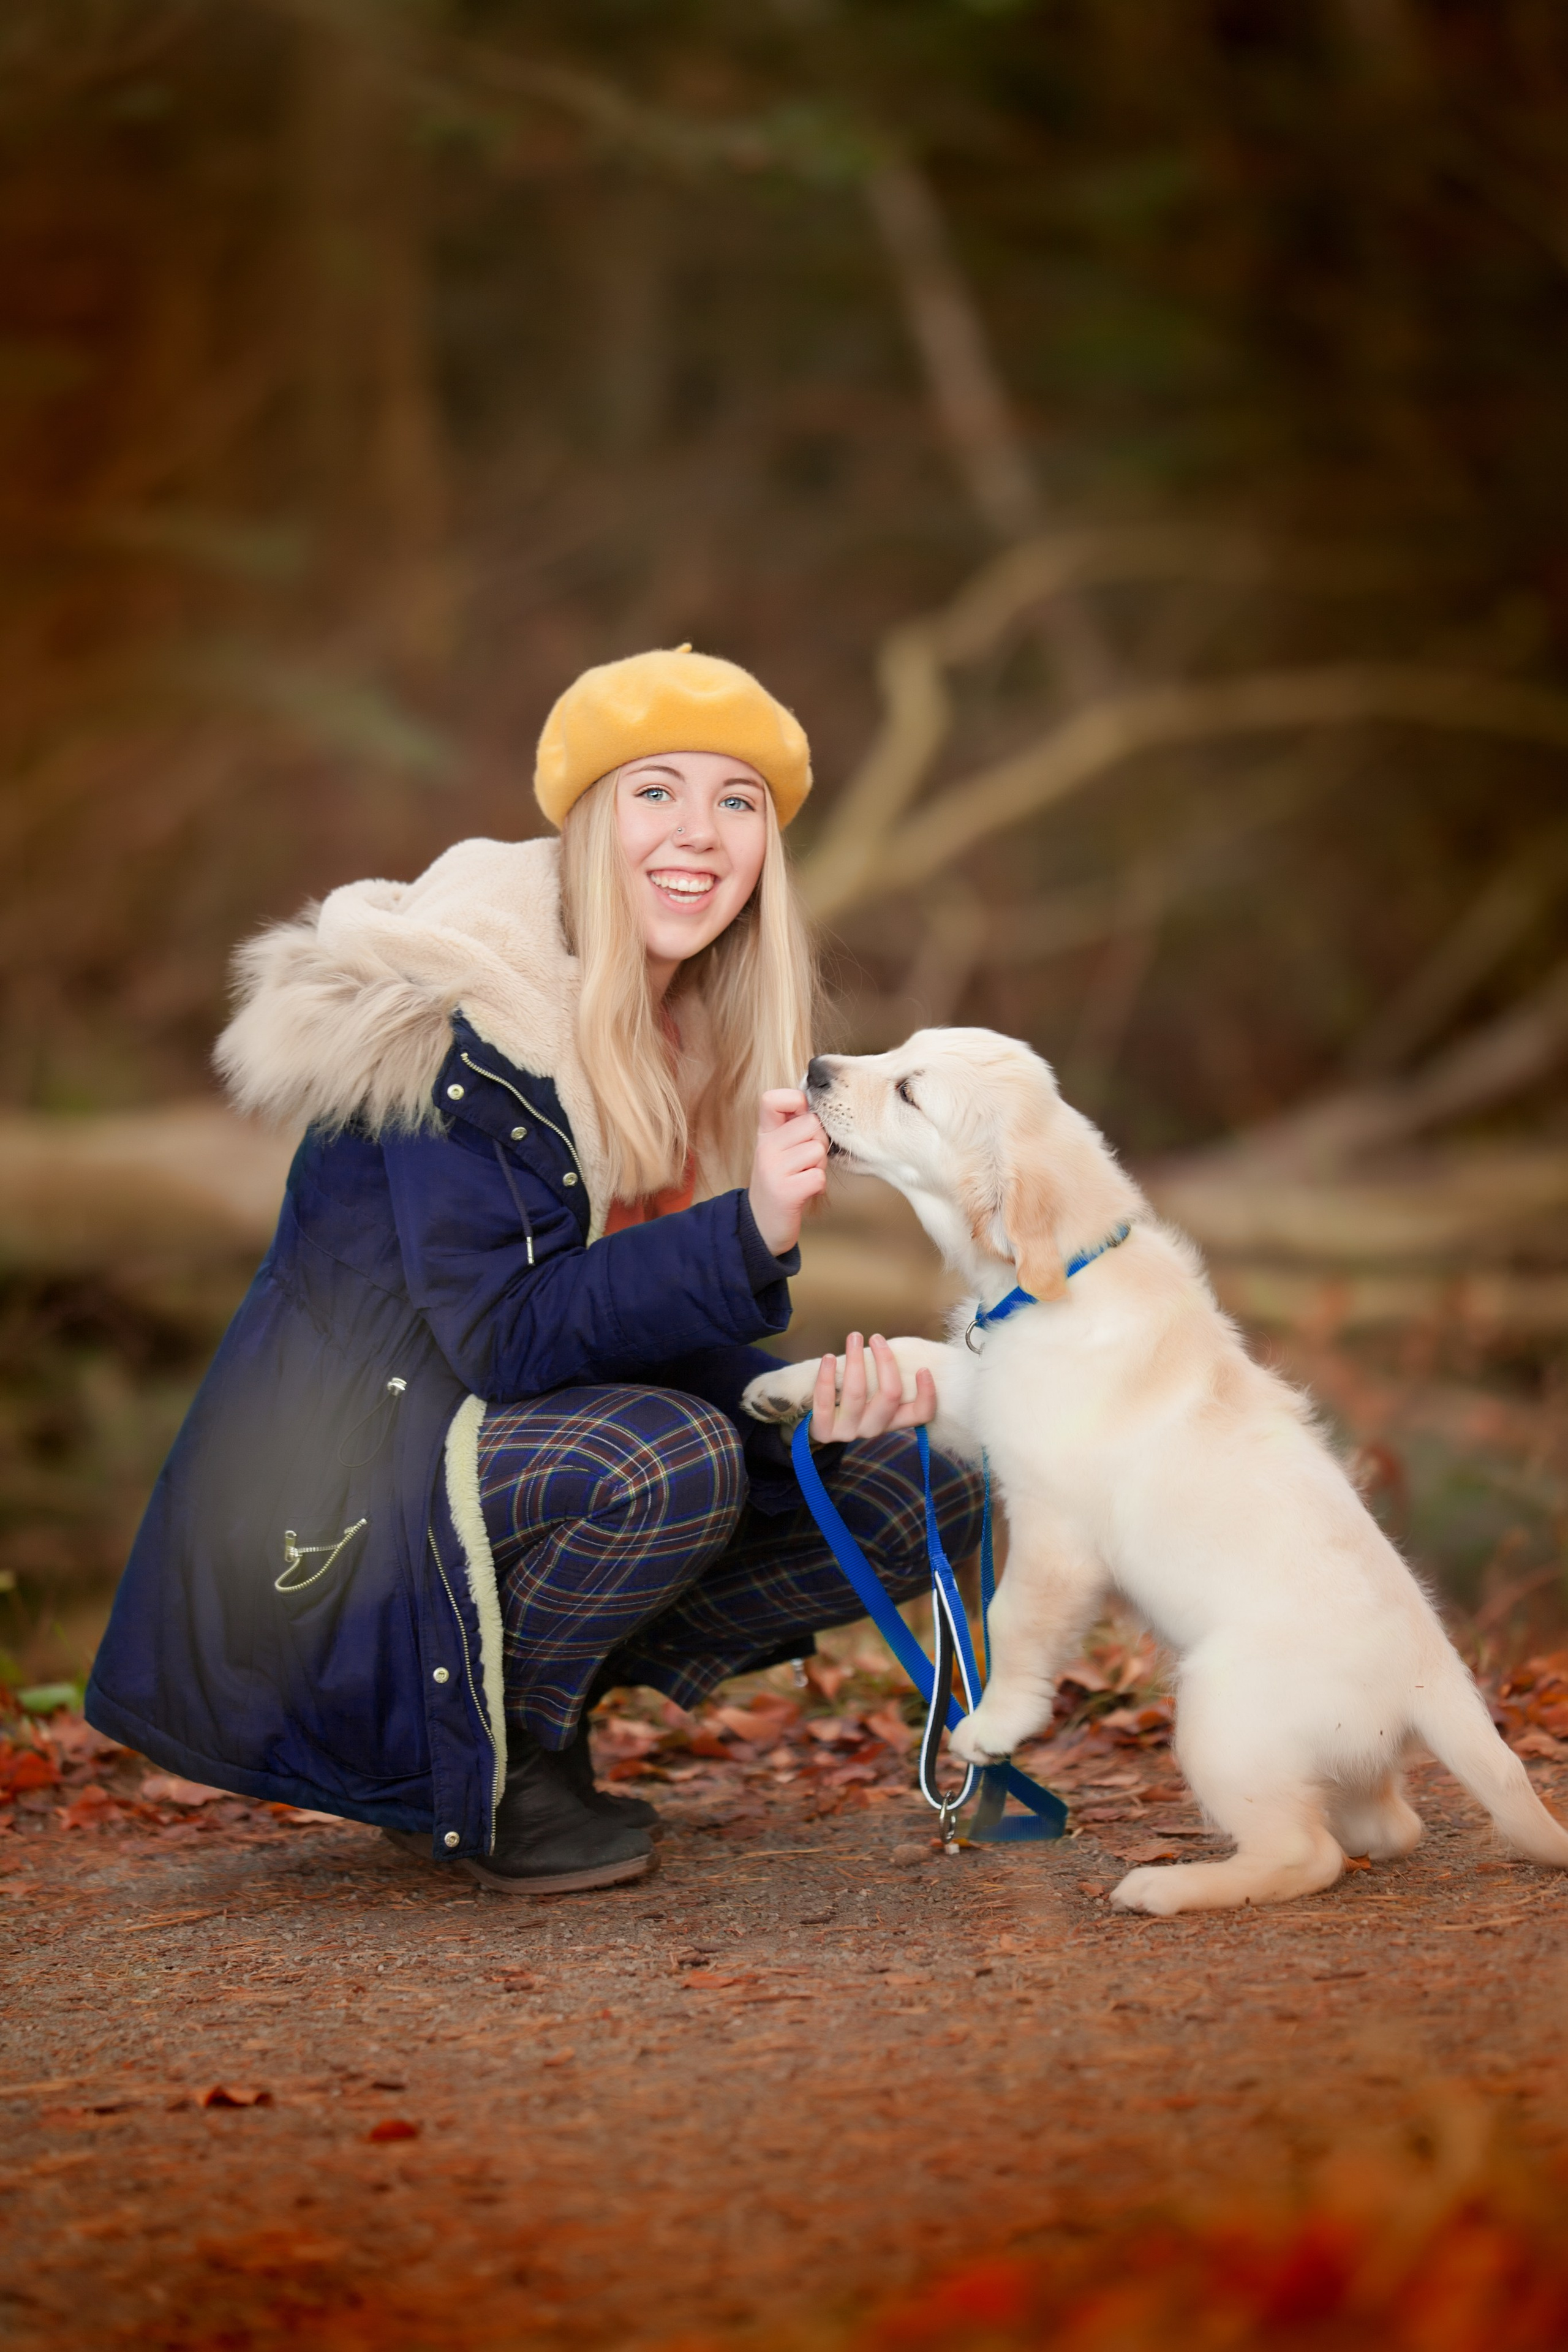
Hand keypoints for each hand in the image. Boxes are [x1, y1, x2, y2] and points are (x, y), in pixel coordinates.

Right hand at [748, 1087, 827, 1256]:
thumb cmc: (781, 1181)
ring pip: (818, 1150)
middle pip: (812, 1123)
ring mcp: (773, 1169)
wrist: (762, 1224)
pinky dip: (818, 1185)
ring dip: (819, 1165)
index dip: (795, 1100)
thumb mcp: (779, 1148)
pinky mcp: (785, 1192)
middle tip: (805, 1161)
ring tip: (803, 1176)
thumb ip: (794, 1125)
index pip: (772, 1098)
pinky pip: (818, 1176)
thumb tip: (819, 1101)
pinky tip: (805, 1190)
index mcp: (765, 1133)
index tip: (801, 1117)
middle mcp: (765, 1147)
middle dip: (819, 1142)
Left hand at [811, 1331, 935, 1444]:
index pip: (920, 1415)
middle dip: (885, 1362)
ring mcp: (849, 1432)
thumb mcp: (872, 1394)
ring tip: (853, 1337)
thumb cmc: (851, 1400)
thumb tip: (889, 1344)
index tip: (923, 1368)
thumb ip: (883, 1377)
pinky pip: (825, 1403)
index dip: (927, 1395)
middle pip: (889, 1396)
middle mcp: (874, 1428)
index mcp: (892, 1420)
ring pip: (856, 1394)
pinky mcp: (825, 1431)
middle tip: (876, 1337)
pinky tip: (829, 1358)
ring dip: (855, 1361)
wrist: (817, 1426)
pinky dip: (827, 1377)